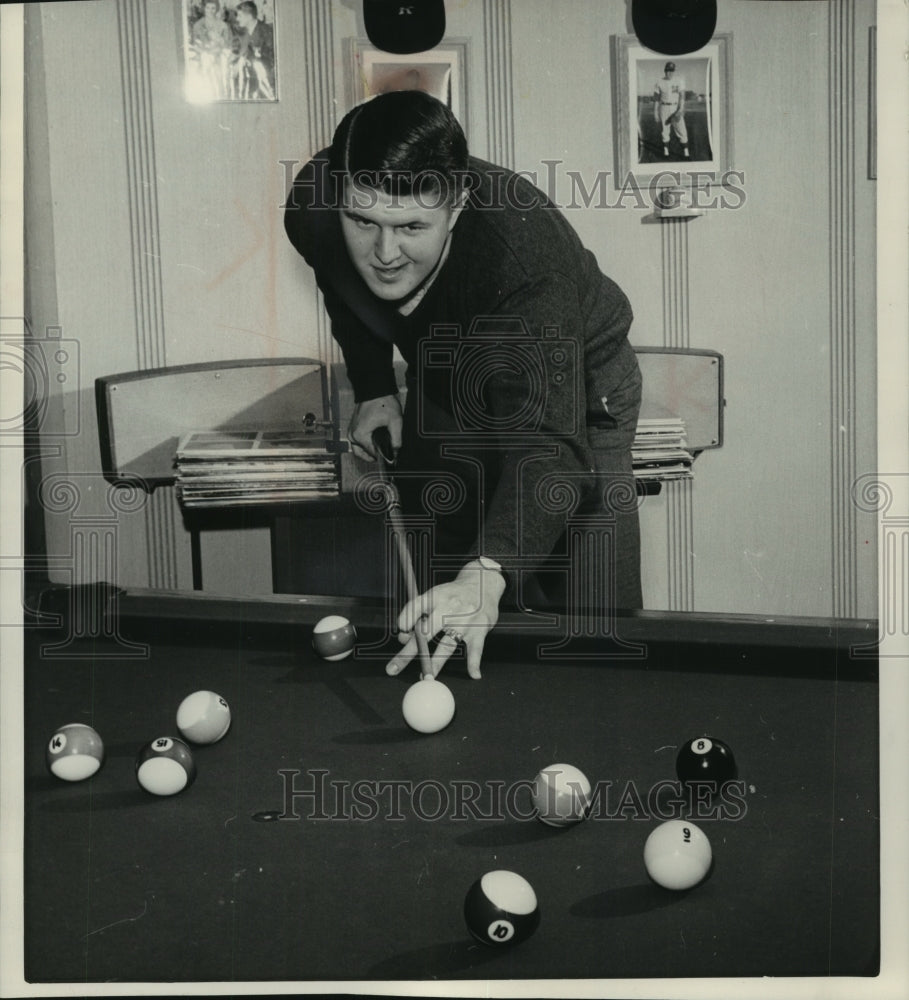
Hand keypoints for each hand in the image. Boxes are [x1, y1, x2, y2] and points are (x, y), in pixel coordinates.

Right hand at [348, 394, 402, 461]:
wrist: (374, 388)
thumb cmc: (382, 401)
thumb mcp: (395, 421)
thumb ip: (397, 439)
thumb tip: (396, 452)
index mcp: (360, 435)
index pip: (371, 454)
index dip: (383, 456)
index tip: (391, 457)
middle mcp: (352, 435)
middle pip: (362, 454)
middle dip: (374, 455)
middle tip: (386, 454)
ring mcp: (351, 431)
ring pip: (358, 449)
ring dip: (368, 451)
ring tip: (381, 448)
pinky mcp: (353, 427)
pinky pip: (358, 442)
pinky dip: (365, 444)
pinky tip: (375, 441)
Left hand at [385, 560, 506, 678]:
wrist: (483, 583)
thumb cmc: (454, 593)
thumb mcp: (435, 594)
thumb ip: (419, 613)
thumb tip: (405, 637)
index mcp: (435, 597)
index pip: (415, 608)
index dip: (405, 620)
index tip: (400, 631)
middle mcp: (448, 609)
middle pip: (424, 633)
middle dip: (407, 652)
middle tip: (394, 668)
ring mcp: (464, 621)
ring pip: (446, 645)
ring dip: (435, 663)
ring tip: (426, 677)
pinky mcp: (479, 630)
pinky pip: (476, 649)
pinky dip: (474, 663)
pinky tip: (473, 674)